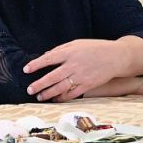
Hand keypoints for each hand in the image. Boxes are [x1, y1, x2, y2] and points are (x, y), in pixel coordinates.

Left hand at [23, 38, 137, 102]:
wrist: (117, 57)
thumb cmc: (95, 48)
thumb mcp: (77, 43)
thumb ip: (60, 50)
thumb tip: (45, 56)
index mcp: (70, 52)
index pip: (49, 58)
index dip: (36, 64)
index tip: (26, 69)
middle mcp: (74, 65)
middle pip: (52, 77)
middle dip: (39, 84)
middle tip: (29, 90)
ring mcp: (81, 77)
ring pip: (61, 88)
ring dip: (48, 93)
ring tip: (39, 97)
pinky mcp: (88, 85)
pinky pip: (73, 94)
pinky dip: (62, 98)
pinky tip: (55, 99)